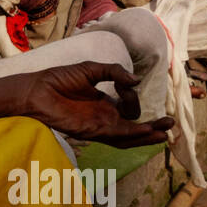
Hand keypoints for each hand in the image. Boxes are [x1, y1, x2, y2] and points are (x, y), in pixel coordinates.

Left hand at [12, 62, 172, 147]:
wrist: (36, 90)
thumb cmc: (58, 79)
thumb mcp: (90, 70)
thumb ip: (113, 72)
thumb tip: (136, 80)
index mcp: (104, 103)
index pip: (129, 106)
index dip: (133, 96)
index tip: (127, 84)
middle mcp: (104, 117)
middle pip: (134, 126)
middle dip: (153, 125)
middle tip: (171, 123)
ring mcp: (98, 126)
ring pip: (128, 136)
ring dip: (147, 135)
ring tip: (166, 133)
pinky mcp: (91, 132)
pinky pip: (115, 137)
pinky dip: (132, 135)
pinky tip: (147, 131)